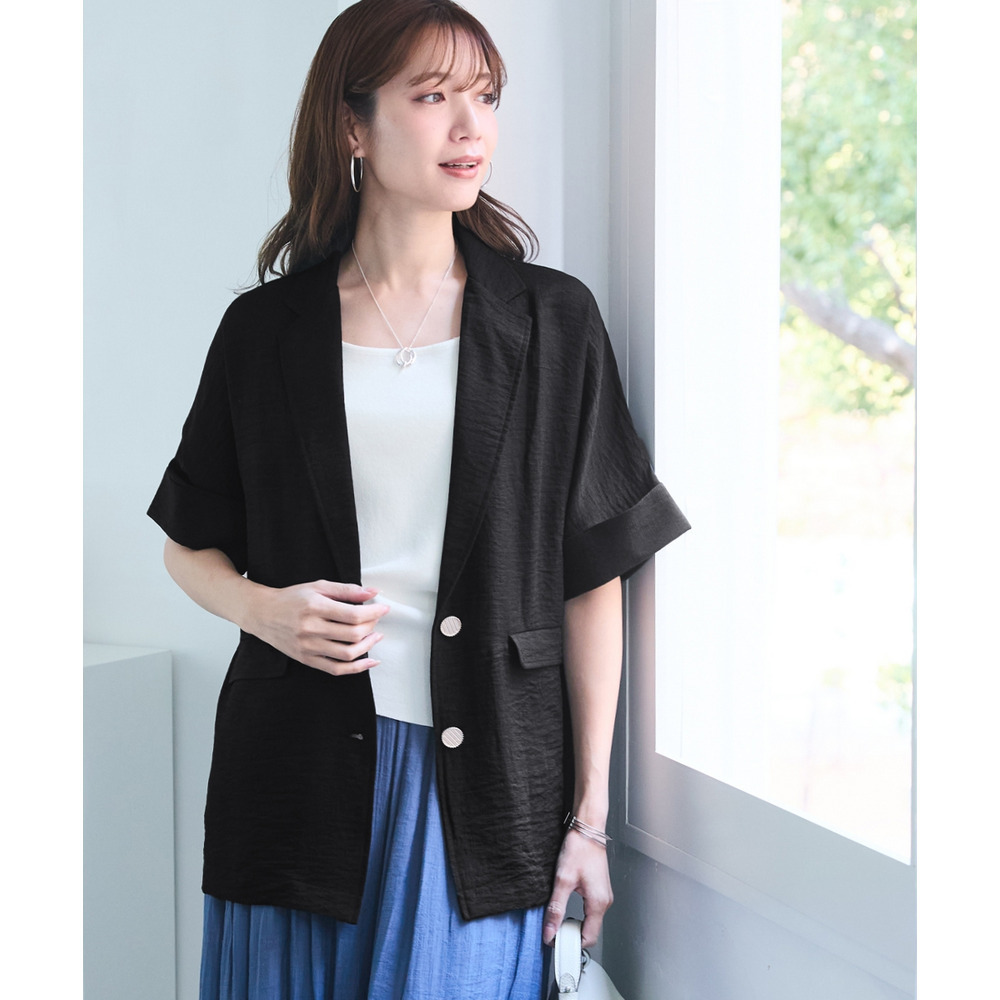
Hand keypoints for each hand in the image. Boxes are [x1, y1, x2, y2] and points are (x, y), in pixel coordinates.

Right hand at [243, 580, 388, 674]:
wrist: (263, 614)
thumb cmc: (292, 598)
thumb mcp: (318, 587)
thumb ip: (347, 590)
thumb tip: (373, 593)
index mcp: (315, 607)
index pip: (353, 614)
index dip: (373, 613)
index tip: (384, 609)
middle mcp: (311, 629)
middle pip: (352, 634)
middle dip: (371, 627)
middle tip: (376, 619)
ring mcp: (308, 647)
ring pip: (347, 654)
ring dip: (368, 646)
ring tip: (375, 636)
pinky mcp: (306, 660)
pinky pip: (336, 669)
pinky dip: (357, 668)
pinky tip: (370, 661)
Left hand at [543, 828, 612, 948]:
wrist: (587, 829)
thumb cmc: (579, 849)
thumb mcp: (562, 880)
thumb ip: (556, 909)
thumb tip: (549, 930)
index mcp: (598, 903)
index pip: (588, 938)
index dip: (570, 942)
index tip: (556, 939)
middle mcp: (605, 902)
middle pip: (590, 932)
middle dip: (571, 933)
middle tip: (554, 927)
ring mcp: (604, 896)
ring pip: (590, 921)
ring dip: (574, 923)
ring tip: (559, 915)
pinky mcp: (599, 890)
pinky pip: (590, 910)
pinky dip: (578, 913)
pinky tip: (566, 904)